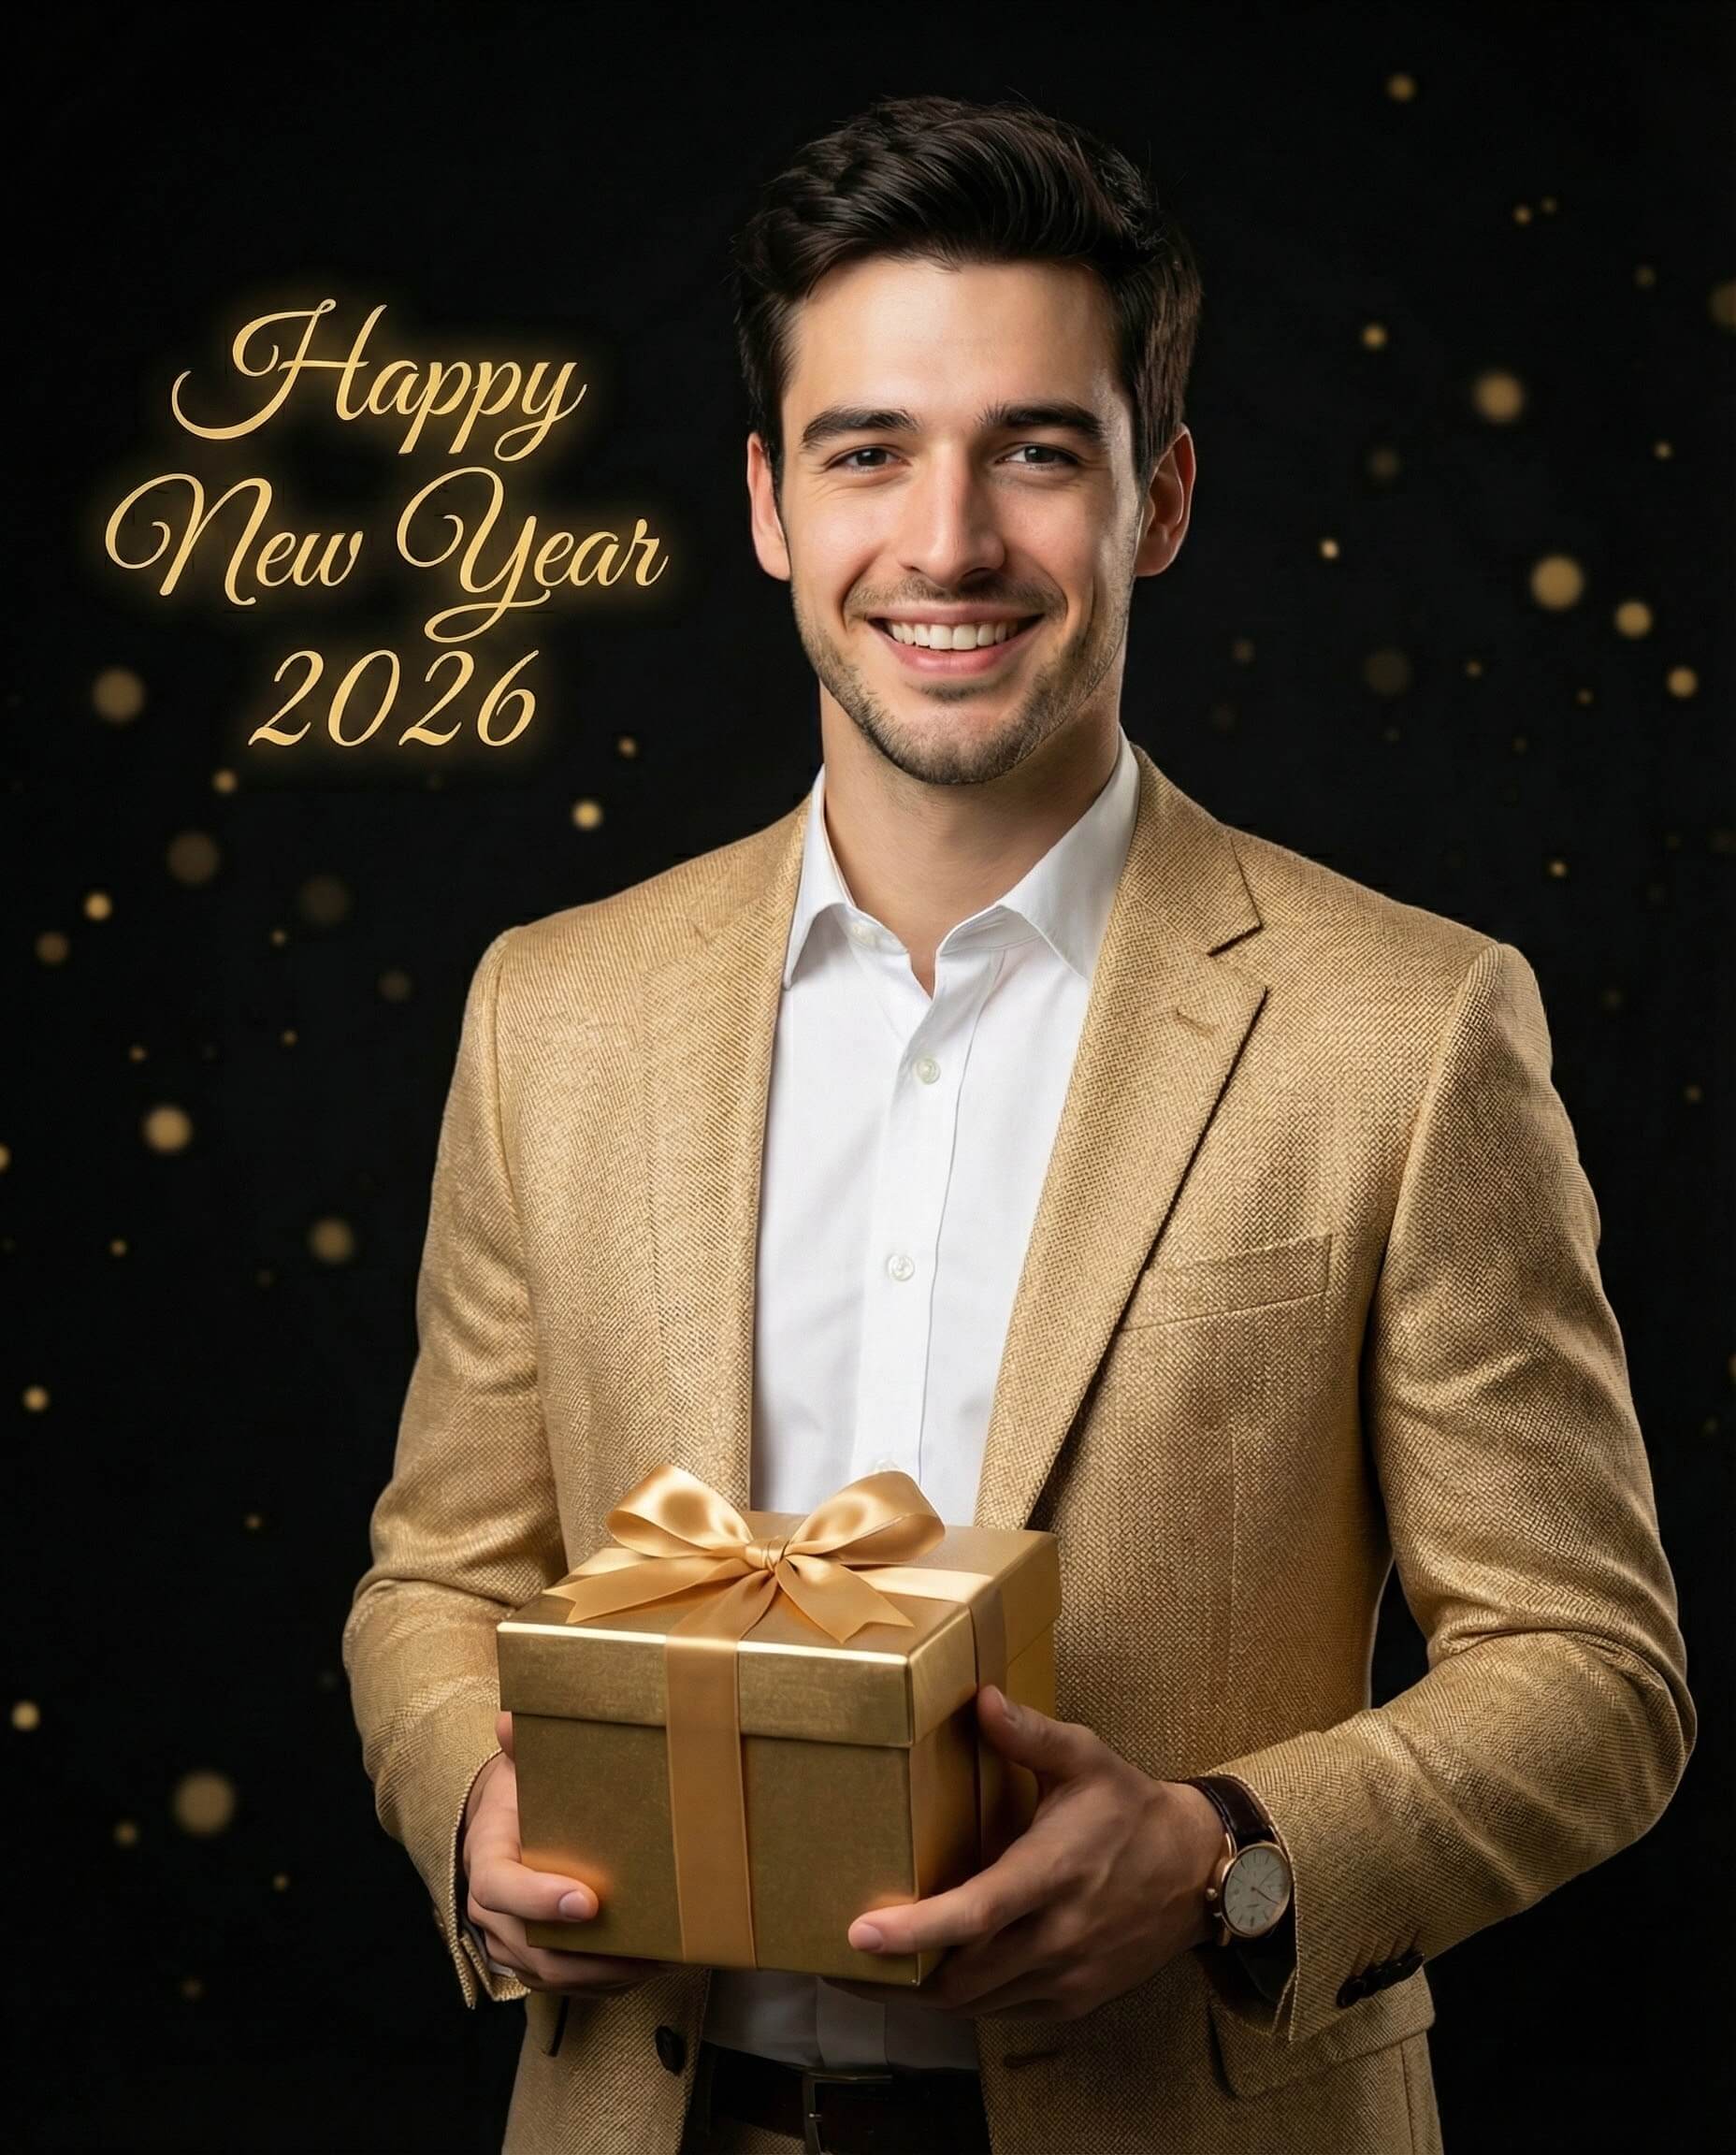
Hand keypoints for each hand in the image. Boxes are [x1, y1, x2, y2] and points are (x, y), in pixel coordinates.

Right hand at [461, 1709, 678, 1995]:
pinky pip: (559, 1981)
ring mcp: (504, 1938)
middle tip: (643, 1948)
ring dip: (601, 1974)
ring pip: (546, 1972)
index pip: (499, 1886)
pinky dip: (599, 1981)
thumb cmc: (521, 1791)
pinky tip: (642, 1967)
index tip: (588, 1902)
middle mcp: (487, 1908)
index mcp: (484, 1855)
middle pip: (529, 1946)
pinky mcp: (525, 1957)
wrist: (504, 1821)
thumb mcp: (520, 1762)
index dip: (538, 1899)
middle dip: (587, 1954)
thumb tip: (511, 1720)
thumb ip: (520, 1742)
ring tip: (655, 1961)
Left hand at [830, 1686, 1224, 2021]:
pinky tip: (937, 1975)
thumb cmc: (1131, 1809)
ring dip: (924, 1995)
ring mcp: (1067, 1977)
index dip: (916, 1931)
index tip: (859, 1934)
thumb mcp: (1087, 1758)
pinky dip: (965, 2001)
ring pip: (977, 2005)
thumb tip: (979, 1698)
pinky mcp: (1073, 2001)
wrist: (1199, 1872)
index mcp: (1054, 1872)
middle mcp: (1058, 1936)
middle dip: (897, 1977)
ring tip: (873, 1974)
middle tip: (841, 1960)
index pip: (976, 1914)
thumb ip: (1031, 1733)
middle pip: (962, 1978)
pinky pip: (1003, 2012)